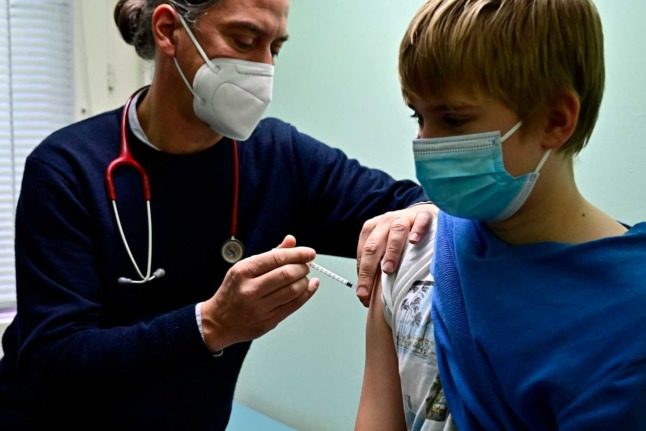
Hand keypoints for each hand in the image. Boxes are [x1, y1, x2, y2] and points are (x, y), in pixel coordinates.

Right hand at [200, 235, 319, 350]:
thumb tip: (291, 241)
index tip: (309, 253)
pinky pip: (294, 305)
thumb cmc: (233, 292)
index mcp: (243, 271)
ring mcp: (260, 307)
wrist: (218, 322)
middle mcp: (250, 289)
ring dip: (305, 281)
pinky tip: (310, 287)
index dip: (298, 254)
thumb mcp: (245, 268)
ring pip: (293, 290)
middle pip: (287, 274)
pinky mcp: (268, 321)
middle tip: (306, 265)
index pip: (277, 258)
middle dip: (302, 267)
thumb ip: (270, 255)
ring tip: (304, 277)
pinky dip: (307, 294)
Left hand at [355, 204, 436, 305]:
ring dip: (391, 252)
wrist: (425, 213)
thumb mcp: (387, 245)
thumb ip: (378, 262)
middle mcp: (386, 222)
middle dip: (368, 269)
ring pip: (395, 232)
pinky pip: (420, 221)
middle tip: (368, 290)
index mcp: (373, 229)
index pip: (363, 253)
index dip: (361, 275)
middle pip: (374, 245)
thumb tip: (370, 291)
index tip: (363, 294)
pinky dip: (417, 230)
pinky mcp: (424, 215)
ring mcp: (405, 217)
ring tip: (388, 269)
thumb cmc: (404, 234)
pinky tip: (415, 241)